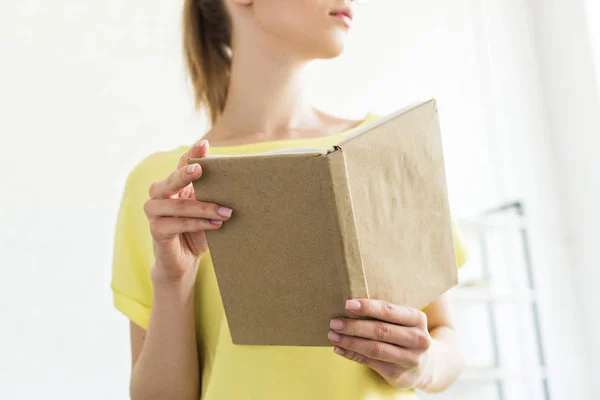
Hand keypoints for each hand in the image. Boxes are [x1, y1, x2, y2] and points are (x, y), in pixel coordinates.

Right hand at [144, 140, 232, 282]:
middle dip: (185, 174)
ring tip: (227, 212)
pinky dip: (198, 223)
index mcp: (174, 185)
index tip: (204, 145)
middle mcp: (160, 195)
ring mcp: (154, 213)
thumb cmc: (198, 231)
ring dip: (203, 208)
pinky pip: (176, 224)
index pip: (181, 164)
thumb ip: (215, 196)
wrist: (185, 261)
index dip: (191, 154)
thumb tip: (241, 186)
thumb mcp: (208, 211)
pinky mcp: (156, 231)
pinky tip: (215, 225)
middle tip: (200, 168)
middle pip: (170, 181)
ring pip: (177, 206)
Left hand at [328, 299, 432, 389]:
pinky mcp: (398, 374)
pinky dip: (352, 354)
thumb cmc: (405, 334)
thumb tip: (350, 306)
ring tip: (333, 335)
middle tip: (334, 323)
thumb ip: (383, 314)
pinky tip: (339, 348)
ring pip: (374, 349)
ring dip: (350, 341)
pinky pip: (370, 362)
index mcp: (417, 319)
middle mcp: (417, 339)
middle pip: (380, 331)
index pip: (389, 311)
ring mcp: (410, 359)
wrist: (425, 365)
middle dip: (354, 326)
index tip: (347, 304)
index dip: (368, 307)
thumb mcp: (403, 321)